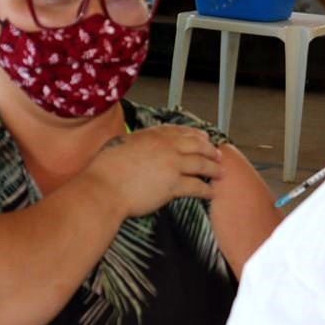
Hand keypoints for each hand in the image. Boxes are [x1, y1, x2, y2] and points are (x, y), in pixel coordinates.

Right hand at [85, 125, 222, 216]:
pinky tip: (211, 192)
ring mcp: (171, 165)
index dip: (194, 134)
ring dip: (213, 169)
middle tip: (218, 154)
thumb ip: (133, 143)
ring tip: (221, 173)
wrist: (103, 188)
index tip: (203, 136)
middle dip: (210, 149)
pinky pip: (196, 186)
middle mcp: (165, 147)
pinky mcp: (173, 185)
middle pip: (196, 145)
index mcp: (151, 135)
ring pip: (201, 164)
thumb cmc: (104, 170)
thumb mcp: (119, 145)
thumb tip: (132, 146)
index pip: (179, 132)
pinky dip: (206, 190)